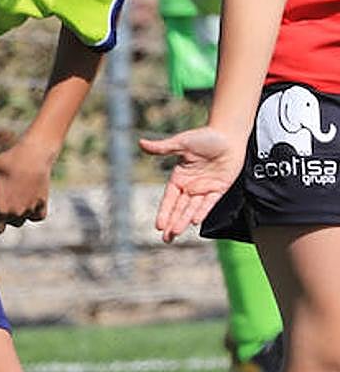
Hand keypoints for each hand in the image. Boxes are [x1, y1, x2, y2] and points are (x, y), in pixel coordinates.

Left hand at [0, 140, 54, 234]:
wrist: (32, 154)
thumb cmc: (6, 162)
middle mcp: (15, 214)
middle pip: (6, 223)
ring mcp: (30, 210)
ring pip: (21, 220)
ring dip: (14, 213)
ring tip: (11, 196)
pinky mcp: (43, 203)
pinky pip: (37, 216)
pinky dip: (32, 213)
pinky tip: (28, 202)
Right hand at [140, 127, 243, 242]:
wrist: (230, 134)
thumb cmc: (206, 136)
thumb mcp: (182, 142)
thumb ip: (162, 147)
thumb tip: (141, 143)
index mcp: (179, 178)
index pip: (169, 199)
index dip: (164, 212)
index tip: (158, 225)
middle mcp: (191, 186)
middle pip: (179, 208)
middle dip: (172, 223)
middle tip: (166, 238)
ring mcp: (205, 188)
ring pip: (192, 209)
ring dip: (183, 221)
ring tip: (175, 233)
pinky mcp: (219, 188)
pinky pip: (209, 203)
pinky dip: (202, 212)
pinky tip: (194, 222)